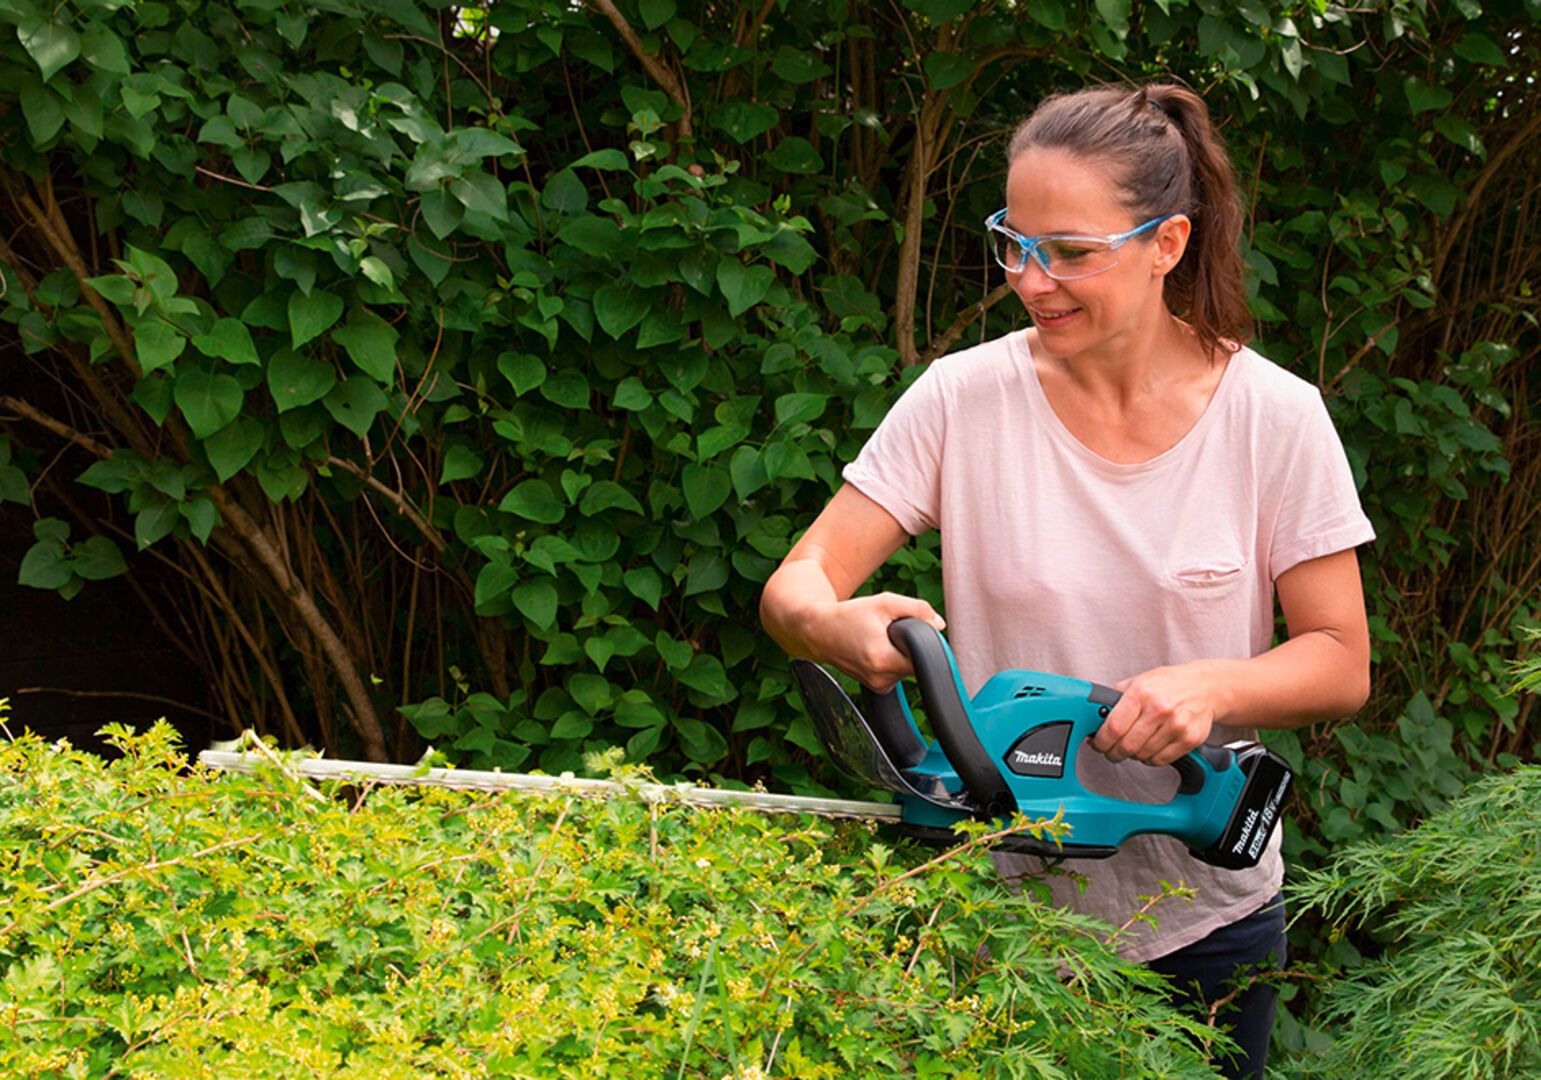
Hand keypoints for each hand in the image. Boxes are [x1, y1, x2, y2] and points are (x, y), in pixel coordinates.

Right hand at [801, 593, 945, 693]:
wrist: (818, 632)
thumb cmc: (849, 616)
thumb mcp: (884, 603)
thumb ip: (917, 609)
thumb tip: (939, 624)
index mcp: (883, 659)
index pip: (923, 660)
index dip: (926, 645)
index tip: (919, 633)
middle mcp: (880, 679)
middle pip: (915, 664)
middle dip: (910, 646)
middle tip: (892, 631)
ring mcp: (877, 686)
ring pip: (906, 670)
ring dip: (901, 654)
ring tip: (880, 639)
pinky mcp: (875, 687)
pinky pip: (896, 674)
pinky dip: (892, 661)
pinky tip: (876, 650)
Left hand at [1092, 662, 1222, 767]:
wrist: (1205, 687)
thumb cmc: (1168, 685)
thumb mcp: (1137, 682)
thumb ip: (1116, 700)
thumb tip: (1094, 719)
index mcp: (1141, 693)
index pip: (1113, 727)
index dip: (1101, 741)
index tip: (1097, 744)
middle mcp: (1159, 709)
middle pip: (1126, 746)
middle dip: (1113, 752)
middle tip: (1111, 750)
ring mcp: (1176, 725)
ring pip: (1142, 755)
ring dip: (1132, 755)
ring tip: (1134, 744)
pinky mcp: (1189, 739)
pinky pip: (1160, 760)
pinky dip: (1149, 759)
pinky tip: (1149, 747)